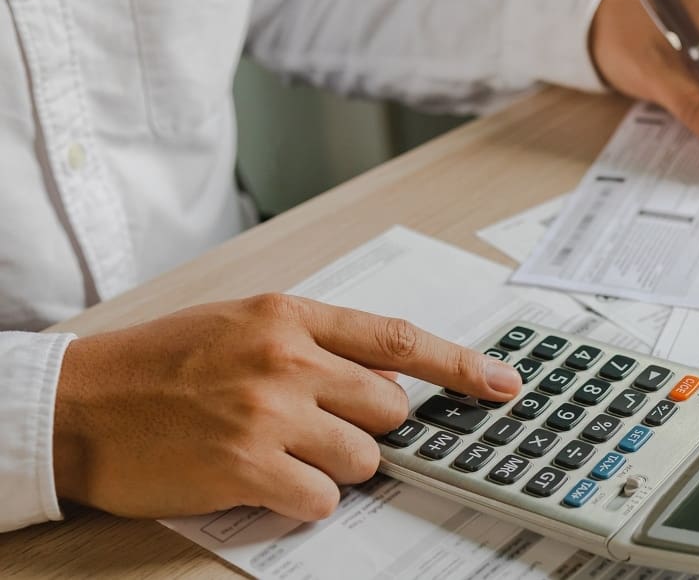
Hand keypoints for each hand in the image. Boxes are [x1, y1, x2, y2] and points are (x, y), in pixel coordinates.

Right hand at [52, 294, 520, 520]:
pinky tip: (261, 480)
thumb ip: (316, 344)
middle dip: (369, 428)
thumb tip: (384, 384)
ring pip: (363, 459)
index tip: (505, 383)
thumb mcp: (242, 324)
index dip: (461, 366)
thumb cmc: (161, 363)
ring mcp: (269, 414)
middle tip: (320, 426)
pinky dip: (304, 500)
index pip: (399, 340)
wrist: (78, 403)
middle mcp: (288, 359)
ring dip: (334, 467)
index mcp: (290, 316)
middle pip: (390, 409)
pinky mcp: (248, 468)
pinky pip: (323, 499)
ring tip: (278, 451)